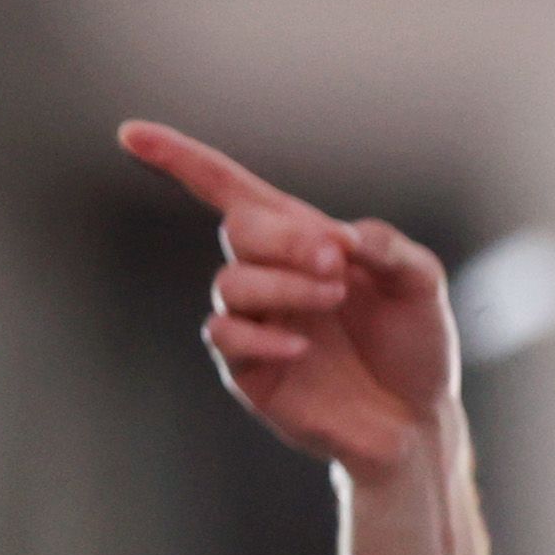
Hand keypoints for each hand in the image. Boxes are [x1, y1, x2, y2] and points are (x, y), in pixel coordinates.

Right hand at [118, 119, 460, 481]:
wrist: (418, 421)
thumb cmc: (415, 348)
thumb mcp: (422, 288)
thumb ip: (392, 250)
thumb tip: (345, 235)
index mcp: (303, 243)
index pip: (230, 191)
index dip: (180, 160)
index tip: (132, 134)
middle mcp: (270, 276)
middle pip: (238, 228)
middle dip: (284, 237)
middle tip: (335, 263)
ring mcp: (255, 321)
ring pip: (231, 281)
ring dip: (283, 284)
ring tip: (334, 299)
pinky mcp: (248, 367)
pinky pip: (225, 335)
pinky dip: (261, 334)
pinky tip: (304, 347)